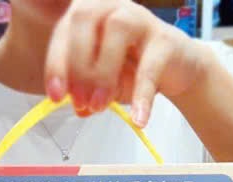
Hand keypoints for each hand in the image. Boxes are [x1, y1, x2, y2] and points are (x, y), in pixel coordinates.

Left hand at [44, 0, 206, 126]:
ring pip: (116, 30)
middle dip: (77, 64)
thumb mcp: (101, 83)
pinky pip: (149, 66)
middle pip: (84, 19)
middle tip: (81, 101)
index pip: (64, 30)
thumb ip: (85, 92)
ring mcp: (140, 19)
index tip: (56, 96)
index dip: (56, 64)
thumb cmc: (133, 68)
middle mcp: (112, 7)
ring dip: (102, 73)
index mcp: (90, 14)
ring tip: (100, 106)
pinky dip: (141, 95)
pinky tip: (138, 119)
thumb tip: (79, 108)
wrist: (176, 68)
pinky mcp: (165, 40)